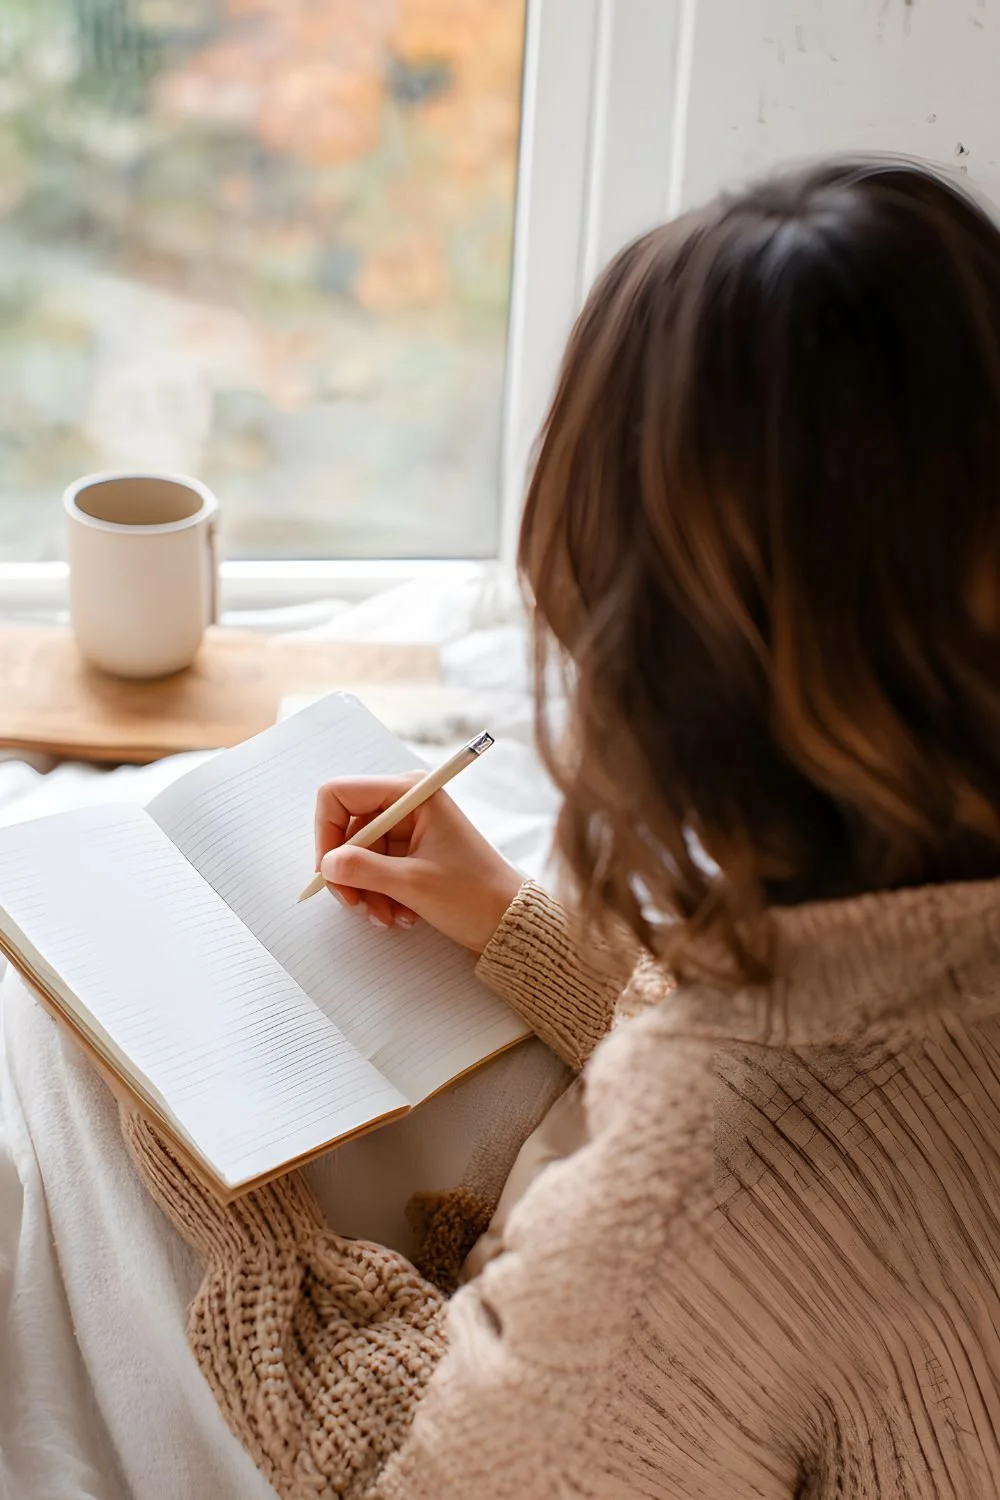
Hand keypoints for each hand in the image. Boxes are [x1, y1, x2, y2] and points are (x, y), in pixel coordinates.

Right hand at [314, 773, 523, 953]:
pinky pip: (376, 870)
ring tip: (388, 917)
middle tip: (356, 905)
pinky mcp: (412, 852)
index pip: (341, 794)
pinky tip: (400, 915)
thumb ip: (363, 870)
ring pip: (359, 855)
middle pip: (348, 829)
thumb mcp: (412, 883)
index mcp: (411, 793)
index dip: (327, 831)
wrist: (509, 922)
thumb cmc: (475, 894)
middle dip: (349, 871)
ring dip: (366, 891)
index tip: (328, 869)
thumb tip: (326, 865)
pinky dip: (379, 895)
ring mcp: (409, 829)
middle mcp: (407, 804)